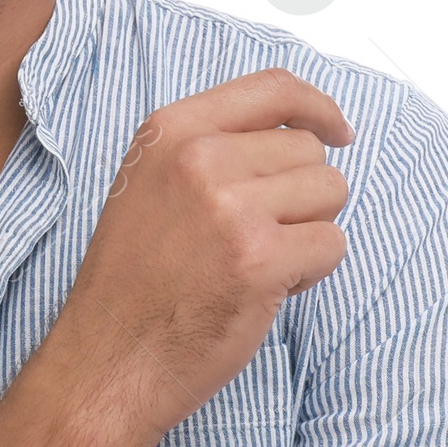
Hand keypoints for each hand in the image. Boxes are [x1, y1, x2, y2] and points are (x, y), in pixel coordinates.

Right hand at [50, 67, 354, 440]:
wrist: (110, 359)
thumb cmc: (133, 283)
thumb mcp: (150, 185)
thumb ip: (212, 148)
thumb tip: (298, 131)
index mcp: (171, 131)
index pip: (274, 87)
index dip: (318, 108)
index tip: (337, 131)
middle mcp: (199, 158)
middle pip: (309, 150)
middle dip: (301, 196)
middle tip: (255, 238)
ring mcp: (231, 207)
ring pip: (330, 192)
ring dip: (309, 231)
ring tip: (257, 262)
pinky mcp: (260, 258)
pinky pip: (332, 244)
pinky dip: (312, 272)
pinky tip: (265, 289)